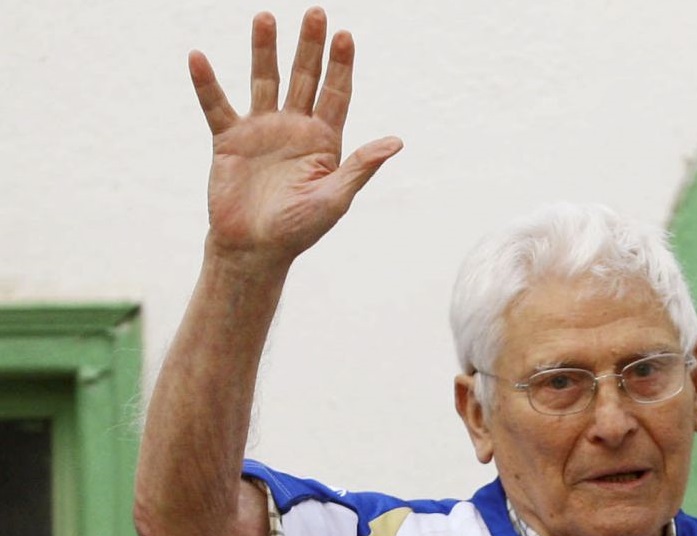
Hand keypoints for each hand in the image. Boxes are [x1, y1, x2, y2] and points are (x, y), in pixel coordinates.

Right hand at [189, 7, 401, 267]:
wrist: (254, 249)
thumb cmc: (298, 230)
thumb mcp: (335, 199)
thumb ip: (360, 167)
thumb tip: (396, 142)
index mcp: (324, 141)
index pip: (336, 94)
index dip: (341, 66)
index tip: (345, 36)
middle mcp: (294, 129)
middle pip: (304, 78)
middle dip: (310, 47)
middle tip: (315, 13)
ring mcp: (261, 131)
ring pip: (264, 82)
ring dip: (264, 51)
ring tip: (266, 18)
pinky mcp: (229, 141)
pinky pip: (216, 106)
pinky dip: (207, 84)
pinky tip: (198, 57)